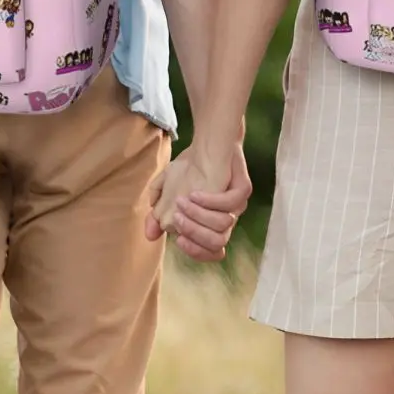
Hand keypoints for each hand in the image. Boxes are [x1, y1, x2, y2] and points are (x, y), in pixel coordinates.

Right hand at [145, 142, 250, 262]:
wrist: (209, 141)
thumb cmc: (190, 168)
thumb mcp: (167, 189)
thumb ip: (158, 212)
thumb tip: (150, 235)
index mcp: (212, 224)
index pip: (210, 252)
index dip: (195, 251)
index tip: (177, 240)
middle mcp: (226, 218)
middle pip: (217, 243)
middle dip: (194, 233)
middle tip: (176, 218)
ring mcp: (237, 205)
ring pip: (223, 226)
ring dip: (199, 216)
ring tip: (182, 201)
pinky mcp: (243, 189)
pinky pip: (230, 203)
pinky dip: (210, 201)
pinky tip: (195, 193)